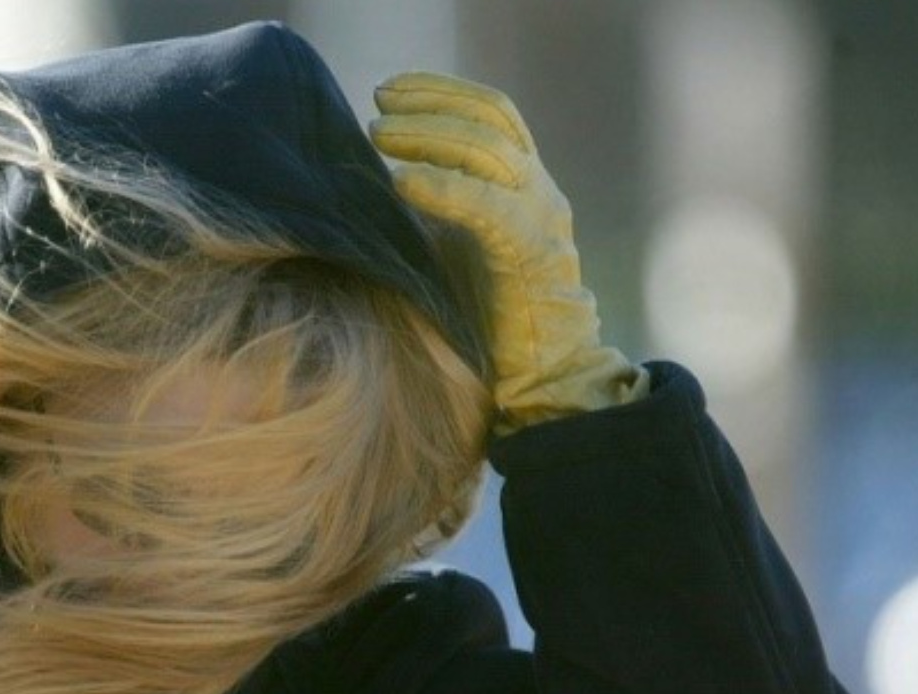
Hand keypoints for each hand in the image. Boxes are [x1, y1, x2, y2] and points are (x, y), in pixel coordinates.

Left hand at [369, 72, 646, 432]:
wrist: (547, 379)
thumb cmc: (490, 322)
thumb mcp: (456, 248)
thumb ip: (433, 211)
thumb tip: (371, 182)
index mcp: (523, 186)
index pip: (491, 114)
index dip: (443, 92)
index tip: (390, 91)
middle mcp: (539, 193)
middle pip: (490, 120)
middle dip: (430, 103)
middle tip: (378, 105)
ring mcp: (541, 221)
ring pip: (490, 151)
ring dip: (429, 136)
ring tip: (378, 133)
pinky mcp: (532, 258)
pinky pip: (490, 208)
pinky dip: (445, 188)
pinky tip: (404, 182)